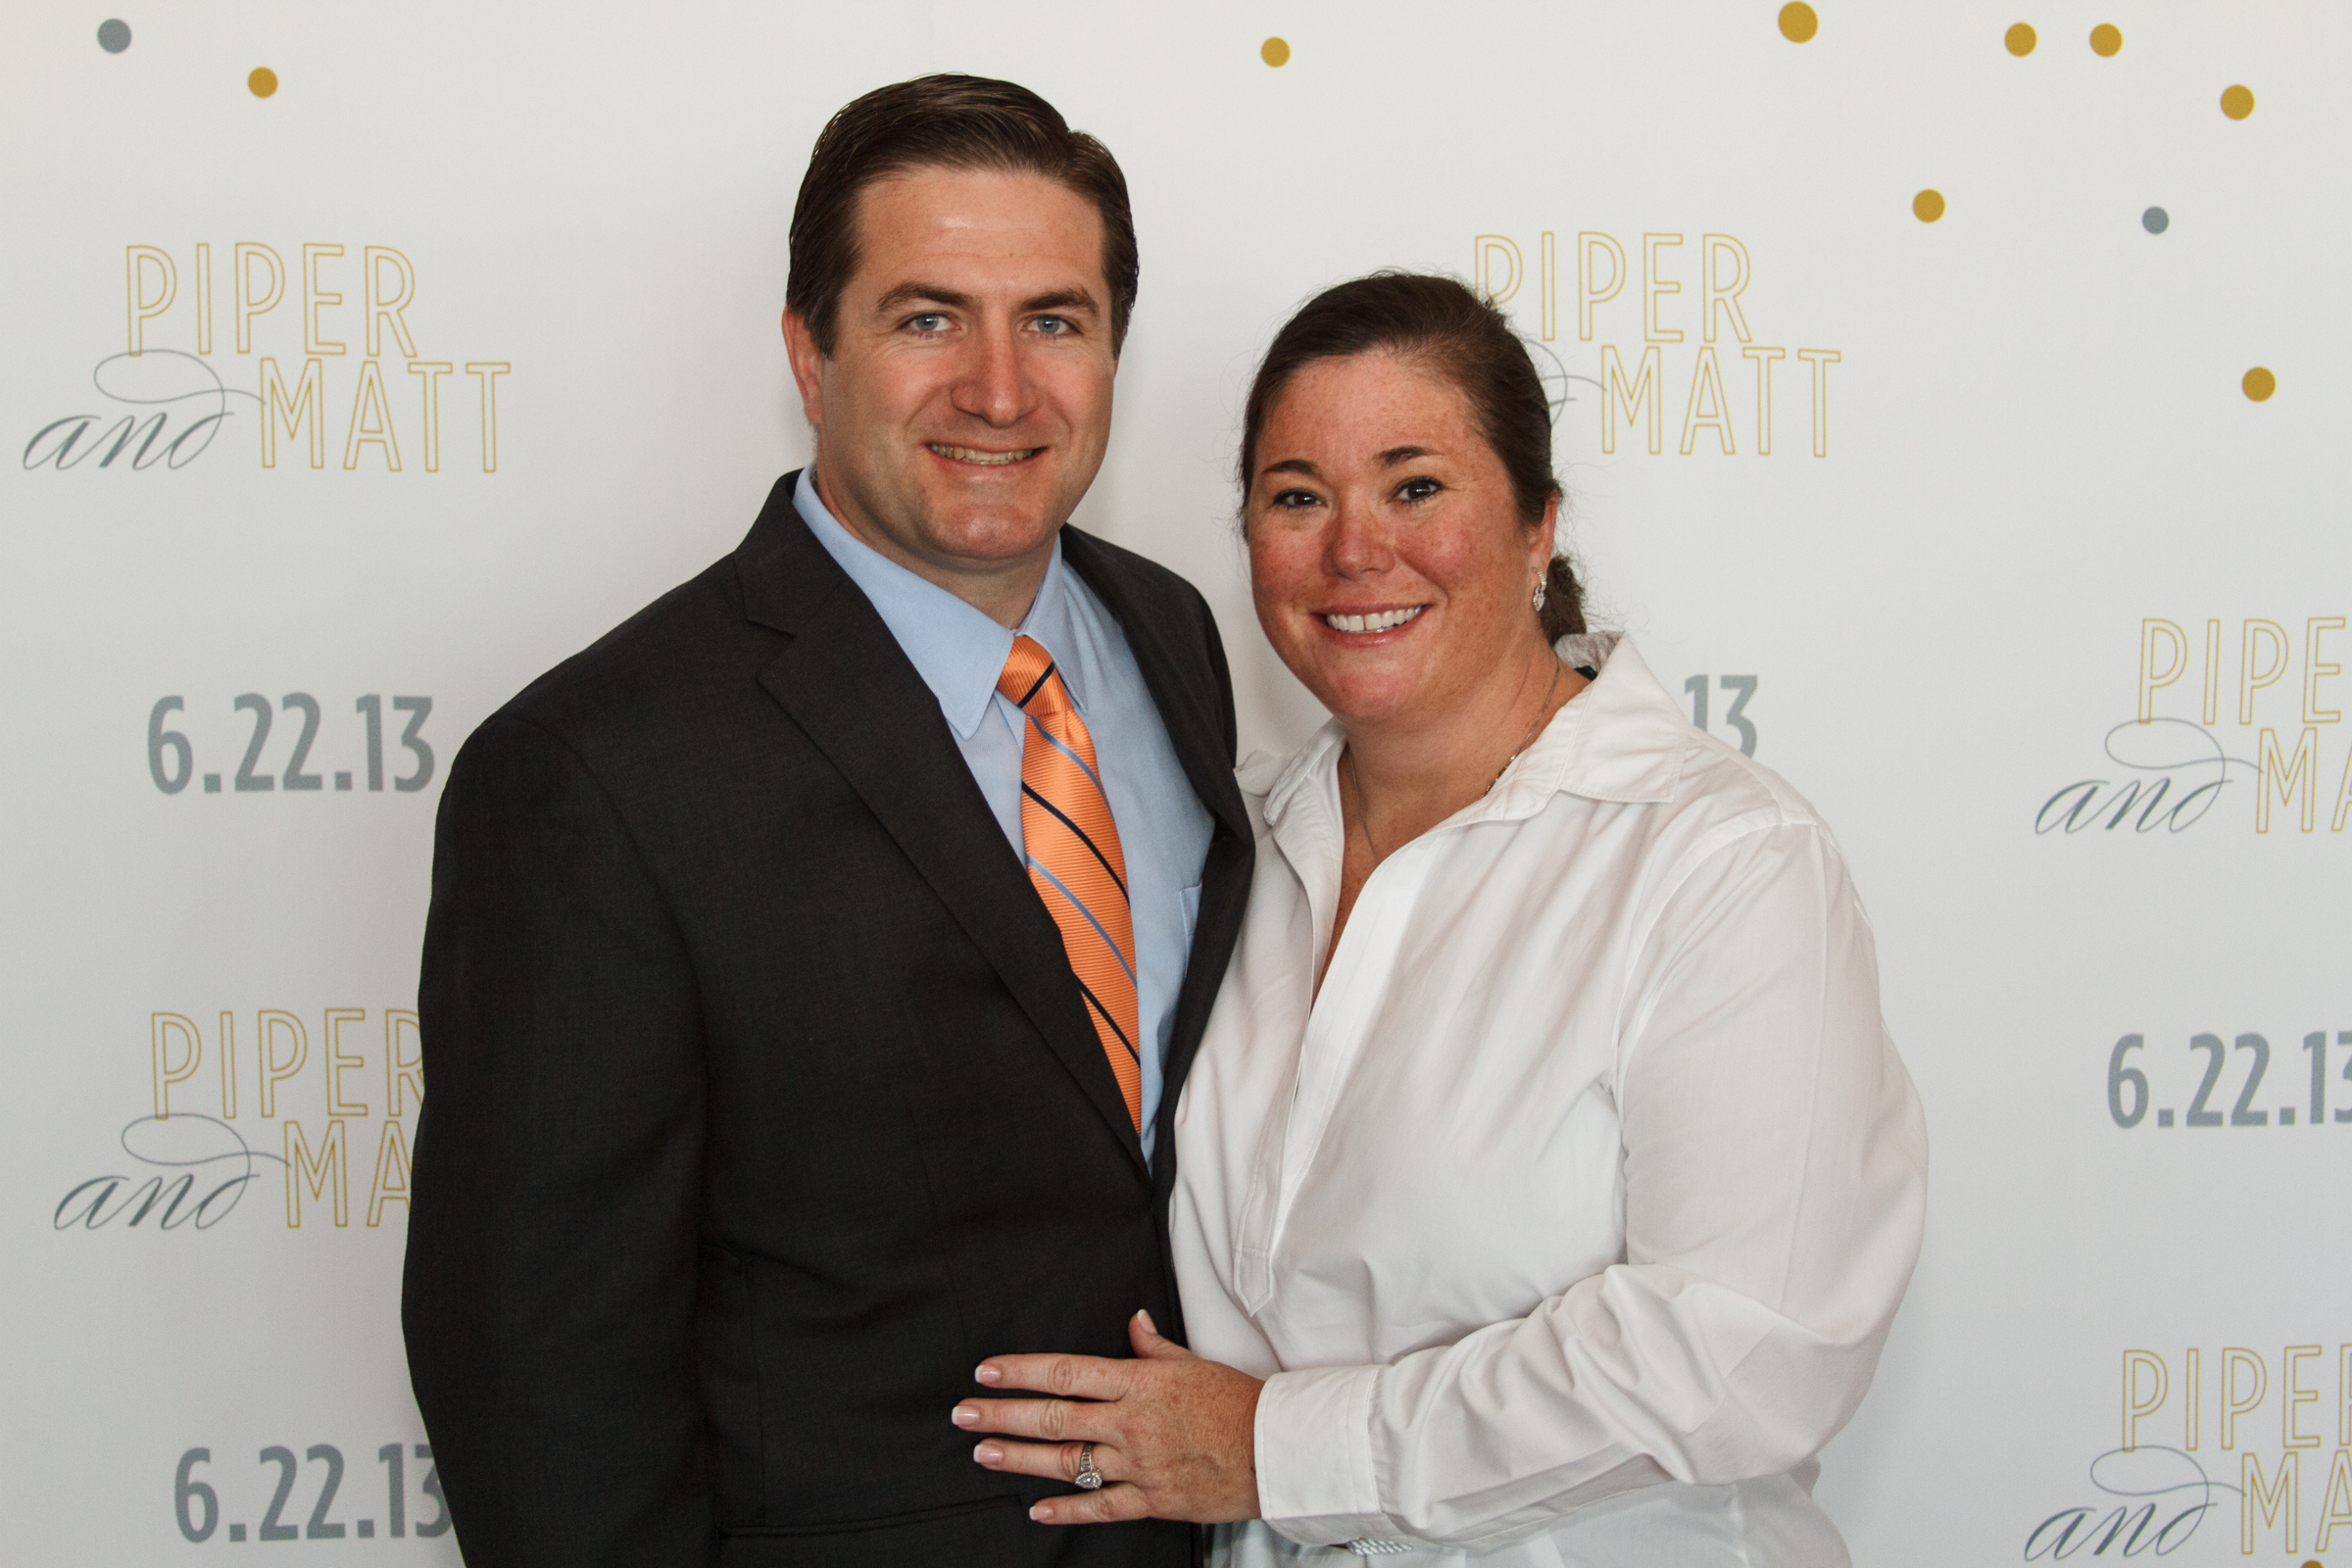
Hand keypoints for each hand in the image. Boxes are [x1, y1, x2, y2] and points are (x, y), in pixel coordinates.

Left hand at [953, 1310, 1263, 1524]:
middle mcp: (1130, 1422)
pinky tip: (1037, 1510)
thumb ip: (1154, 1349)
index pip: (1066, 1372)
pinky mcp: (1151, 1500)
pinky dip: (1065, 1510)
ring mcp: (1137, 1464)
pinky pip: (1099, 1508)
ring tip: (983, 1453)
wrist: (1275, 1449)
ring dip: (1018, 1459)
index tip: (988, 1371)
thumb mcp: (1194, 1363)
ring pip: (1065, 1462)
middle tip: (964, 1414)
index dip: (1021, 1372)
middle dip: (1002, 1415)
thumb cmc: (1239, 1403)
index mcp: (1139, 1382)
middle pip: (1053, 1417)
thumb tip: (1133, 1323)